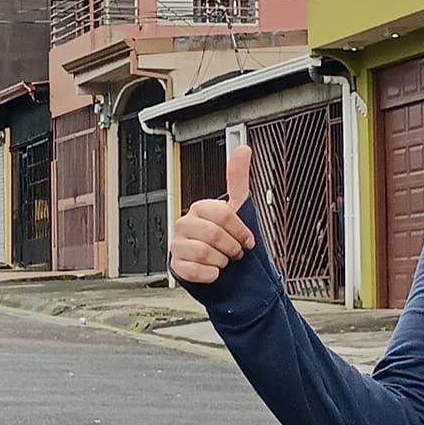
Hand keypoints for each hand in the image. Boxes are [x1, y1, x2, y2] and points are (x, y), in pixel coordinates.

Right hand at [170, 144, 257, 284]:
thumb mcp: (237, 208)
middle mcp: (185, 224)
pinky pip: (197, 271)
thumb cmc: (228, 239)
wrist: (220, 269)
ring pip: (206, 254)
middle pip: (215, 235)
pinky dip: (211, 275)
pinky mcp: (176, 266)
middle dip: (232, 248)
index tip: (247, 239)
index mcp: (200, 208)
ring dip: (222, 262)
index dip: (240, 230)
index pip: (224, 215)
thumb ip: (238, 178)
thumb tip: (243, 149)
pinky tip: (212, 271)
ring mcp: (178, 245)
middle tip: (235, 252)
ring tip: (223, 261)